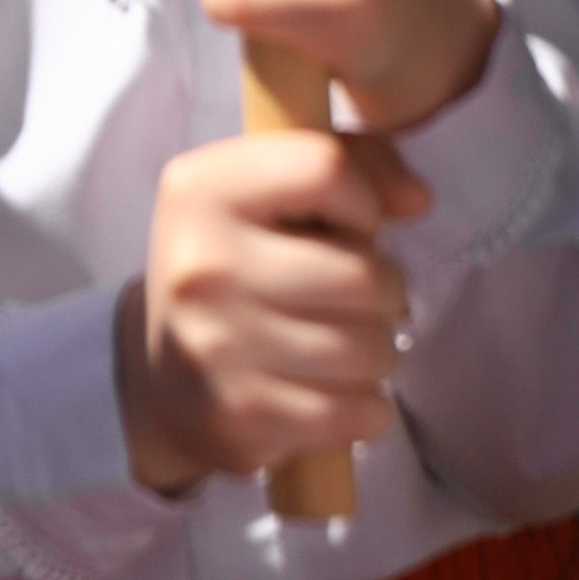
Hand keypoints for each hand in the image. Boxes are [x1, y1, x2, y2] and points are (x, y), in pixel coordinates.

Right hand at [117, 127, 430, 493]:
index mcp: (201, 189)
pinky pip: (353, 413)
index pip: (324, 169)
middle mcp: (202, 262)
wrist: (161, 375)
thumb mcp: (267, 193)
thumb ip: (351, 163)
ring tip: (351, 344)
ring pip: (367, 350)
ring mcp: (217, 345)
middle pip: (362, 274)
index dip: (361, 200)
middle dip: (387, 291)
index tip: (350, 227)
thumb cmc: (236, 266)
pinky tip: (343, 394)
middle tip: (363, 298)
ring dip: (379, 352)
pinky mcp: (241, 416)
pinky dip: (368, 409)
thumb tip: (418, 197)